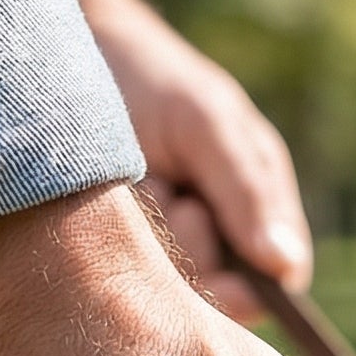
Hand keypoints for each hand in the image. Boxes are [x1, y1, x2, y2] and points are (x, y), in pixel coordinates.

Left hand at [77, 0, 308, 323]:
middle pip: (214, 295)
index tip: (210, 263)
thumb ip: (247, 192)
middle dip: (187, 244)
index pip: (271, 286)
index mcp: (259, 217)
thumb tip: (283, 266)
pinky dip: (115, 239)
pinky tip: (113, 198)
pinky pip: (122, 277)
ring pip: (166, 287)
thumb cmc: (157, 82)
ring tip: (138, 181)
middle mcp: (216, 248)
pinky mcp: (119, 262)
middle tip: (168, 187)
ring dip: (149, 234)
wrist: (72, 60)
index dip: (244, 290)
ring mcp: (166, 258)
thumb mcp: (208, 124)